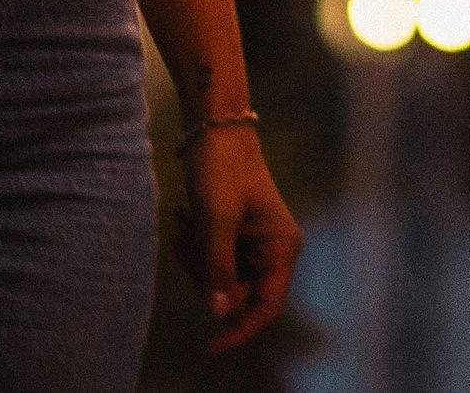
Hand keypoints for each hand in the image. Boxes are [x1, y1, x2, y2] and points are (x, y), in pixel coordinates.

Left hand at [178, 122, 301, 352]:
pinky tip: (188, 216)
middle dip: (208, 274)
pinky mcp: (232, 230)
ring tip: (189, 220)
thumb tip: (218, 314)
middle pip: (237, 292)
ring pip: (218, 275)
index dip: (241, 330)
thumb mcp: (216, 217)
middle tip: (191, 241)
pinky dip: (195, 243)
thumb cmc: (221, 166)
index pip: (266, 306)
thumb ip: (218, 267)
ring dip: (197, 256)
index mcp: (281, 248)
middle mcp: (271, 248)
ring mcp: (251, 240)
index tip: (212, 346)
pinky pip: (210, 257)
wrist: (212, 123)